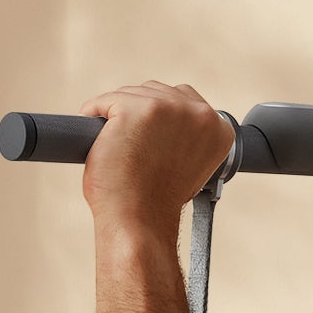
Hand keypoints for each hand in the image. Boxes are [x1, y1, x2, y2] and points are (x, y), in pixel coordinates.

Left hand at [81, 79, 234, 236]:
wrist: (139, 221)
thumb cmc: (157, 201)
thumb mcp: (189, 163)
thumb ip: (186, 136)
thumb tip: (162, 121)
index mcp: (218, 128)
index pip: (186, 100)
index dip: (162, 117)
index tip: (149, 134)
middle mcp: (198, 113)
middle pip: (157, 91)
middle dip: (139, 112)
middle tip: (128, 142)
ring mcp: (165, 108)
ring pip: (131, 94)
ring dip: (117, 114)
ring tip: (115, 145)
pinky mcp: (132, 109)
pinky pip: (105, 101)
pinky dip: (94, 113)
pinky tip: (97, 135)